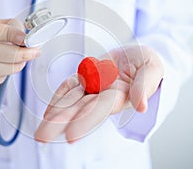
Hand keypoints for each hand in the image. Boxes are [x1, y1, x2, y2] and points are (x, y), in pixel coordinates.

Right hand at [0, 11, 39, 86]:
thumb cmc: (1, 29)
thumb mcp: (10, 23)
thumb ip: (18, 31)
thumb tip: (30, 42)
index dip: (7, 36)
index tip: (25, 40)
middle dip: (16, 55)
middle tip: (33, 53)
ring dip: (11, 67)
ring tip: (23, 61)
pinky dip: (2, 76)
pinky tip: (10, 68)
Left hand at [35, 45, 163, 142]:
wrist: (137, 56)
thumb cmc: (148, 64)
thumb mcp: (152, 70)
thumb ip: (144, 86)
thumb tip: (141, 106)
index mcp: (120, 95)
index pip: (101, 109)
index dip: (86, 121)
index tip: (70, 135)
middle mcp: (103, 95)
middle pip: (79, 110)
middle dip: (61, 123)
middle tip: (42, 137)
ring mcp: (93, 86)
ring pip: (71, 101)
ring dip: (56, 113)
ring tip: (41, 128)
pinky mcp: (86, 77)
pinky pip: (70, 87)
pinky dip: (59, 97)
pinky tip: (48, 111)